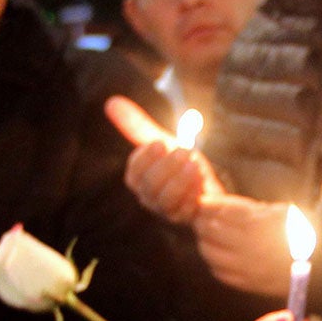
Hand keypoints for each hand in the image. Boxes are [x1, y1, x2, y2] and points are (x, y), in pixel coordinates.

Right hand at [106, 96, 224, 225]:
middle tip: (186, 151)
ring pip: (166, 200)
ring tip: (195, 163)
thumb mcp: (162, 141)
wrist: (209, 187)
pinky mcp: (186, 219)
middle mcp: (149, 198)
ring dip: (182, 179)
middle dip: (167, 167)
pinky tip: (202, 182)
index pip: (135, 172)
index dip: (146, 157)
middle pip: (149, 187)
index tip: (161, 143)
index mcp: (139, 180)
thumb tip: (111, 101)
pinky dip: (194, 195)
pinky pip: (186, 212)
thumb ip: (138, 125)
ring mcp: (167, 211)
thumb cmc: (180, 163)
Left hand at [194, 194, 294, 297]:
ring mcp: (247, 266)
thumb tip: (221, 206)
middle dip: (203, 221)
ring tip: (207, 236)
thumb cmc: (304, 233)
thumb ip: (251, 209)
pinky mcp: (248, 283)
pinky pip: (220, 272)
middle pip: (211, 230)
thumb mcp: (280, 211)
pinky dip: (214, 262)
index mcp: (258, 223)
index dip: (209, 204)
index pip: (222, 210)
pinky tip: (219, 256)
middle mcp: (249, 245)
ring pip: (210, 253)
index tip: (204, 201)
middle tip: (202, 217)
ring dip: (205, 242)